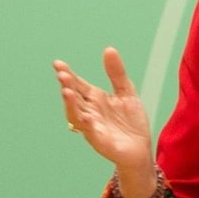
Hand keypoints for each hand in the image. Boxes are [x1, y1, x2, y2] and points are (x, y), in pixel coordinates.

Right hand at [53, 47, 154, 173]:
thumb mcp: (126, 92)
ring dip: (70, 104)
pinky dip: (87, 125)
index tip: (58, 64)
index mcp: (95, 99)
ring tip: (66, 91)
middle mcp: (90, 112)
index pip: (78, 84)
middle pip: (74, 97)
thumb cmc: (131, 121)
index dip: (68, 74)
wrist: (140, 148)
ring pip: (76, 114)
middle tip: (62, 74)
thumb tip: (108, 49)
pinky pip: (91, 133)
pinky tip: (86, 117)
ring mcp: (93, 126)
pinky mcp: (100, 141)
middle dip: (67, 86)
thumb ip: (116, 73)